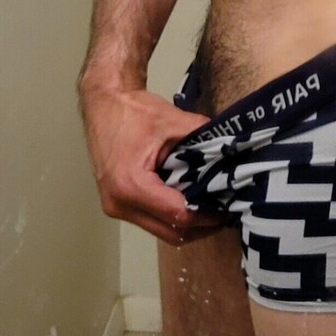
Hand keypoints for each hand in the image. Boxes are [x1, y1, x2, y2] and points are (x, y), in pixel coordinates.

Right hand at [79, 80, 223, 246]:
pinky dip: (170, 217)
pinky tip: (187, 202)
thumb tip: (231, 151)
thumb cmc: (132, 110)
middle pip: (170, 233)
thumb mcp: (173, 121)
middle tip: (222, 213)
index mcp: (131, 185)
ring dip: (185, 225)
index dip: (207, 216)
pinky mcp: (116, 204)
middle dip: (199, 227)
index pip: (178, 214)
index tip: (226, 210)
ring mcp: (115, 206)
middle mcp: (119, 203)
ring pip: (160, 231)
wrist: (104, 102)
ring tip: (209, 209)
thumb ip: (203, 139)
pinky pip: (149, 220)